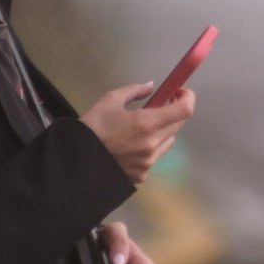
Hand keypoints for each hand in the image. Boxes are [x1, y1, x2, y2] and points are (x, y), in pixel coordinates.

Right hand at [79, 83, 195, 182]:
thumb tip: (151, 87)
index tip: (178, 91)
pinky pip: (154, 157)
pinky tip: (131, 146)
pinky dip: (149, 148)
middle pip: (178, 125)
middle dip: (173, 112)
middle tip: (159, 105)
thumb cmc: (93, 127)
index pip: (184, 111)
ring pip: (168, 142)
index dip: (187, 98)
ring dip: (163, 131)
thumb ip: (134, 90)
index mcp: (147, 124)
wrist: (75, 162)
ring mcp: (148, 163)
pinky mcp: (142, 176)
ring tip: (141, 128)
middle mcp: (152, 145)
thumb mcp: (110, 100)